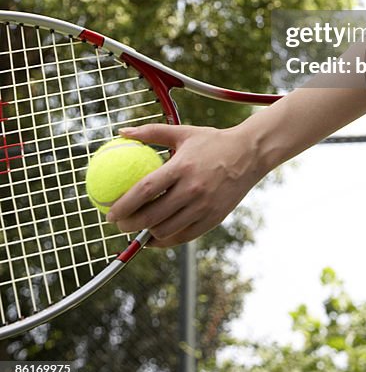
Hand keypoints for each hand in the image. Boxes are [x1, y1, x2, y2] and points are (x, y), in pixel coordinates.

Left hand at [105, 122, 263, 247]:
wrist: (249, 153)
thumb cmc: (212, 141)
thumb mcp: (183, 132)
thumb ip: (151, 133)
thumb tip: (122, 132)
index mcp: (182, 167)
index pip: (145, 191)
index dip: (123, 205)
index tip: (108, 212)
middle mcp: (192, 189)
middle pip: (152, 216)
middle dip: (129, 225)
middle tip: (118, 223)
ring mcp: (204, 206)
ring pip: (166, 230)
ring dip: (146, 233)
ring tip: (136, 227)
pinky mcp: (213, 218)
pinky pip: (183, 236)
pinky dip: (165, 239)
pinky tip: (155, 236)